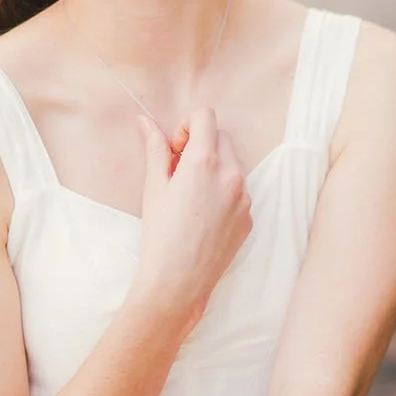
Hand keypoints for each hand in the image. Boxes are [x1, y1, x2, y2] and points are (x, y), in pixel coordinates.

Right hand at [131, 104, 251, 327]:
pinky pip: (238, 191)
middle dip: (200, 144)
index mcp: (205, 162)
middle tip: (178, 170)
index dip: (186, 125)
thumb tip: (146, 122)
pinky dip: (222, 192)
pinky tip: (201, 216)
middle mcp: (231, 174)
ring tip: (189, 197)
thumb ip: (155, 149)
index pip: (206, 116)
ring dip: (212, 168)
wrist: (179, 280)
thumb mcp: (154, 187)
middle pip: (221, 137)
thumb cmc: (160, 233)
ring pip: (232, 164)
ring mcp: (245, 197)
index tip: (175, 148)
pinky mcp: (249, 217)